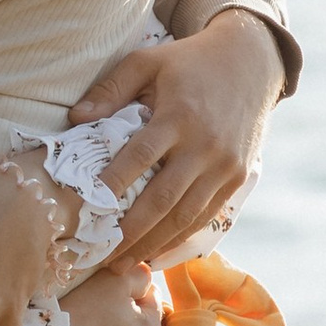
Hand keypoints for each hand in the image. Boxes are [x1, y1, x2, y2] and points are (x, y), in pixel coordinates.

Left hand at [69, 9, 283, 265]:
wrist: (250, 62)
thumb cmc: (188, 62)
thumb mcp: (147, 62)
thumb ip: (111, 89)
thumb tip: (75, 118)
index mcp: (179, 116)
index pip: (140, 156)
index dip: (113, 184)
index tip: (86, 208)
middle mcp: (204, 145)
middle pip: (163, 198)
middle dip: (132, 231)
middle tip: (103, 255)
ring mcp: (224, 166)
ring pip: (185, 215)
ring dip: (154, 243)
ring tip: (124, 263)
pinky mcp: (237, 178)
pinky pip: (205, 215)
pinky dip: (180, 237)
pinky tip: (157, 252)